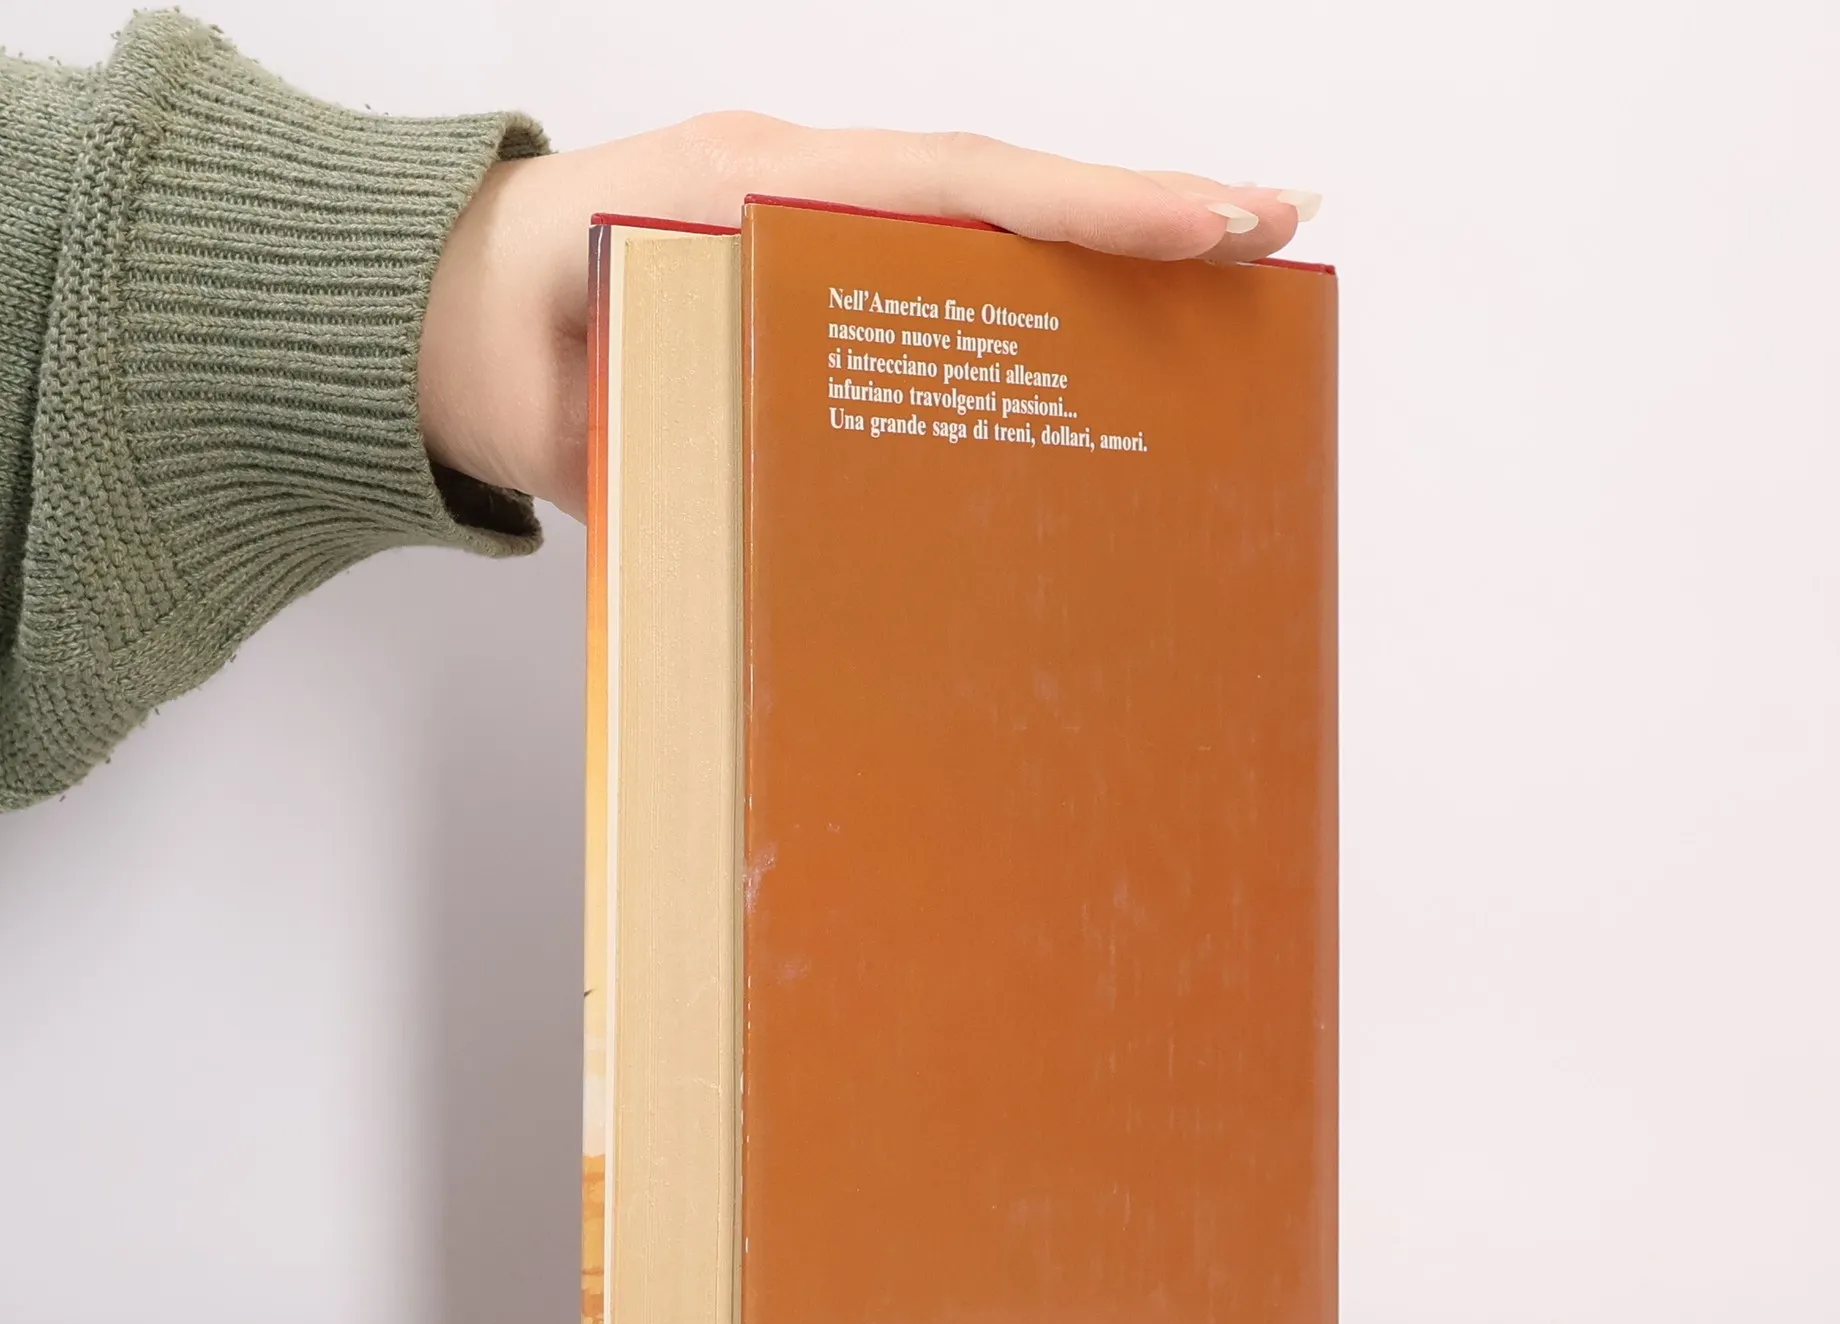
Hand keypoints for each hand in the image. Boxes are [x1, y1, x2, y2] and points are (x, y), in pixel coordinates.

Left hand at [418, 114, 1318, 518]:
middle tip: (1273, 229)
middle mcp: (798, 180)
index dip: (1085, 209)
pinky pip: (928, 260)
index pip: (949, 186)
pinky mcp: (803, 258)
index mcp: (751, 188)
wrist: (432, 322)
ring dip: (1096, 243)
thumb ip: (674, 428)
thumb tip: (786, 492)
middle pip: (997, 184)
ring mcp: (806, 211)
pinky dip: (1018, 279)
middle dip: (1138, 207)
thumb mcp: (578, 396)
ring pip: (976, 218)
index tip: (1208, 221)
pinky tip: (1090, 329)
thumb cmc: (496, 353)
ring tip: (1221, 273)